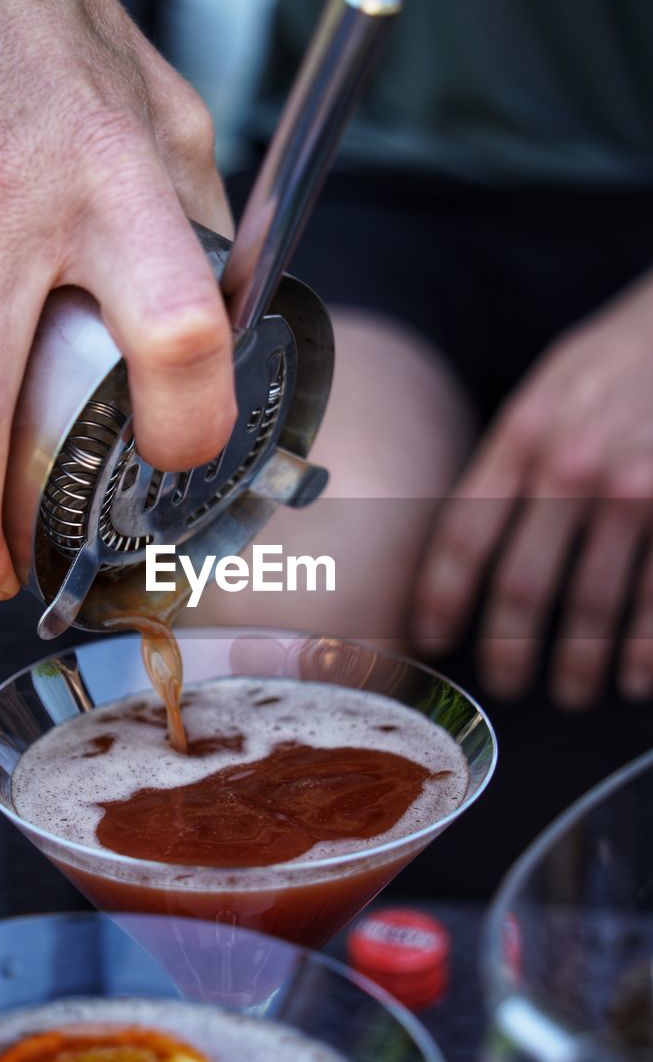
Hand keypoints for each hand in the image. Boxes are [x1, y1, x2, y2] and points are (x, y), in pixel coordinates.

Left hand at [412, 272, 652, 707]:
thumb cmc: (615, 368)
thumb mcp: (547, 392)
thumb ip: (509, 462)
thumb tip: (465, 545)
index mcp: (523, 436)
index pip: (464, 535)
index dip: (440, 598)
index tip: (430, 640)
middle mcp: (570, 466)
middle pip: (522, 585)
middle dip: (509, 651)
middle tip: (505, 685)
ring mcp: (631, 490)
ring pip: (591, 606)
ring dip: (578, 665)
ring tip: (569, 692)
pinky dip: (643, 654)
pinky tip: (633, 681)